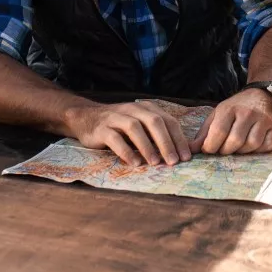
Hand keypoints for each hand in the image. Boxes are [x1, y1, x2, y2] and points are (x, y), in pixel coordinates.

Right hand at [69, 101, 191, 167]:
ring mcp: (116, 117)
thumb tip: (179, 152)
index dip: (178, 138)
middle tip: (174, 161)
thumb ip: (156, 135)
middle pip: (154, 122)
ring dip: (147, 146)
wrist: (86, 118)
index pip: (168, 121)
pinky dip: (126, 151)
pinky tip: (134, 163)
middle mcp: (133, 109)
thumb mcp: (140, 125)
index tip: (186, 156)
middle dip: (166, 142)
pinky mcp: (102, 128)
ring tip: (156, 163)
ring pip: (134, 128)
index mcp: (146, 108)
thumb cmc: (119, 125)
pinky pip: (115, 138)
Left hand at [192, 88, 271, 154]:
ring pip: (251, 145)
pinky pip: (266, 146)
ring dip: (242, 151)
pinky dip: (258, 150)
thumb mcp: (218, 114)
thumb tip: (191, 150)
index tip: (209, 149)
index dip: (211, 146)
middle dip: (226, 151)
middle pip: (235, 141)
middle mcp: (248, 113)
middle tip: (224, 149)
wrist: (263, 95)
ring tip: (237, 147)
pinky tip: (252, 145)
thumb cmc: (237, 108)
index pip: (219, 132)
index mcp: (230, 108)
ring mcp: (263, 120)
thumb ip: (205, 132)